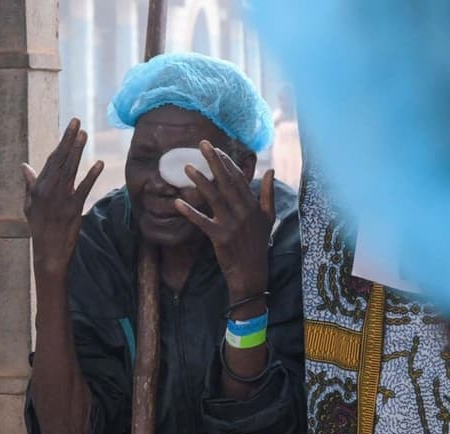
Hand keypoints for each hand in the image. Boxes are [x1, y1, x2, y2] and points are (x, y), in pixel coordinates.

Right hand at [22, 118, 102, 276]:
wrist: (48, 252)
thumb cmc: (39, 228)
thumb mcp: (29, 206)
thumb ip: (29, 184)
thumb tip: (24, 166)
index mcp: (39, 188)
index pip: (52, 160)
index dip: (62, 143)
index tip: (70, 128)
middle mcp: (48, 190)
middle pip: (60, 159)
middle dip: (69, 139)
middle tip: (77, 122)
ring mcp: (61, 199)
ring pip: (70, 169)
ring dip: (77, 151)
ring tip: (85, 134)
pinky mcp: (73, 209)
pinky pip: (84, 188)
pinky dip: (91, 176)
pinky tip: (99, 164)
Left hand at [174, 140, 275, 304]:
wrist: (252, 273)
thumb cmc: (259, 244)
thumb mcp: (269, 217)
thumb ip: (269, 193)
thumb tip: (271, 170)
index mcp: (253, 205)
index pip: (239, 178)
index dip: (227, 162)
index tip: (216, 149)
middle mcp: (243, 212)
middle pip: (226, 182)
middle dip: (214, 162)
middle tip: (202, 144)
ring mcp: (231, 224)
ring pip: (214, 198)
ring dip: (200, 182)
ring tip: (187, 167)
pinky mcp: (220, 237)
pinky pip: (202, 222)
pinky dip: (190, 212)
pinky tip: (178, 202)